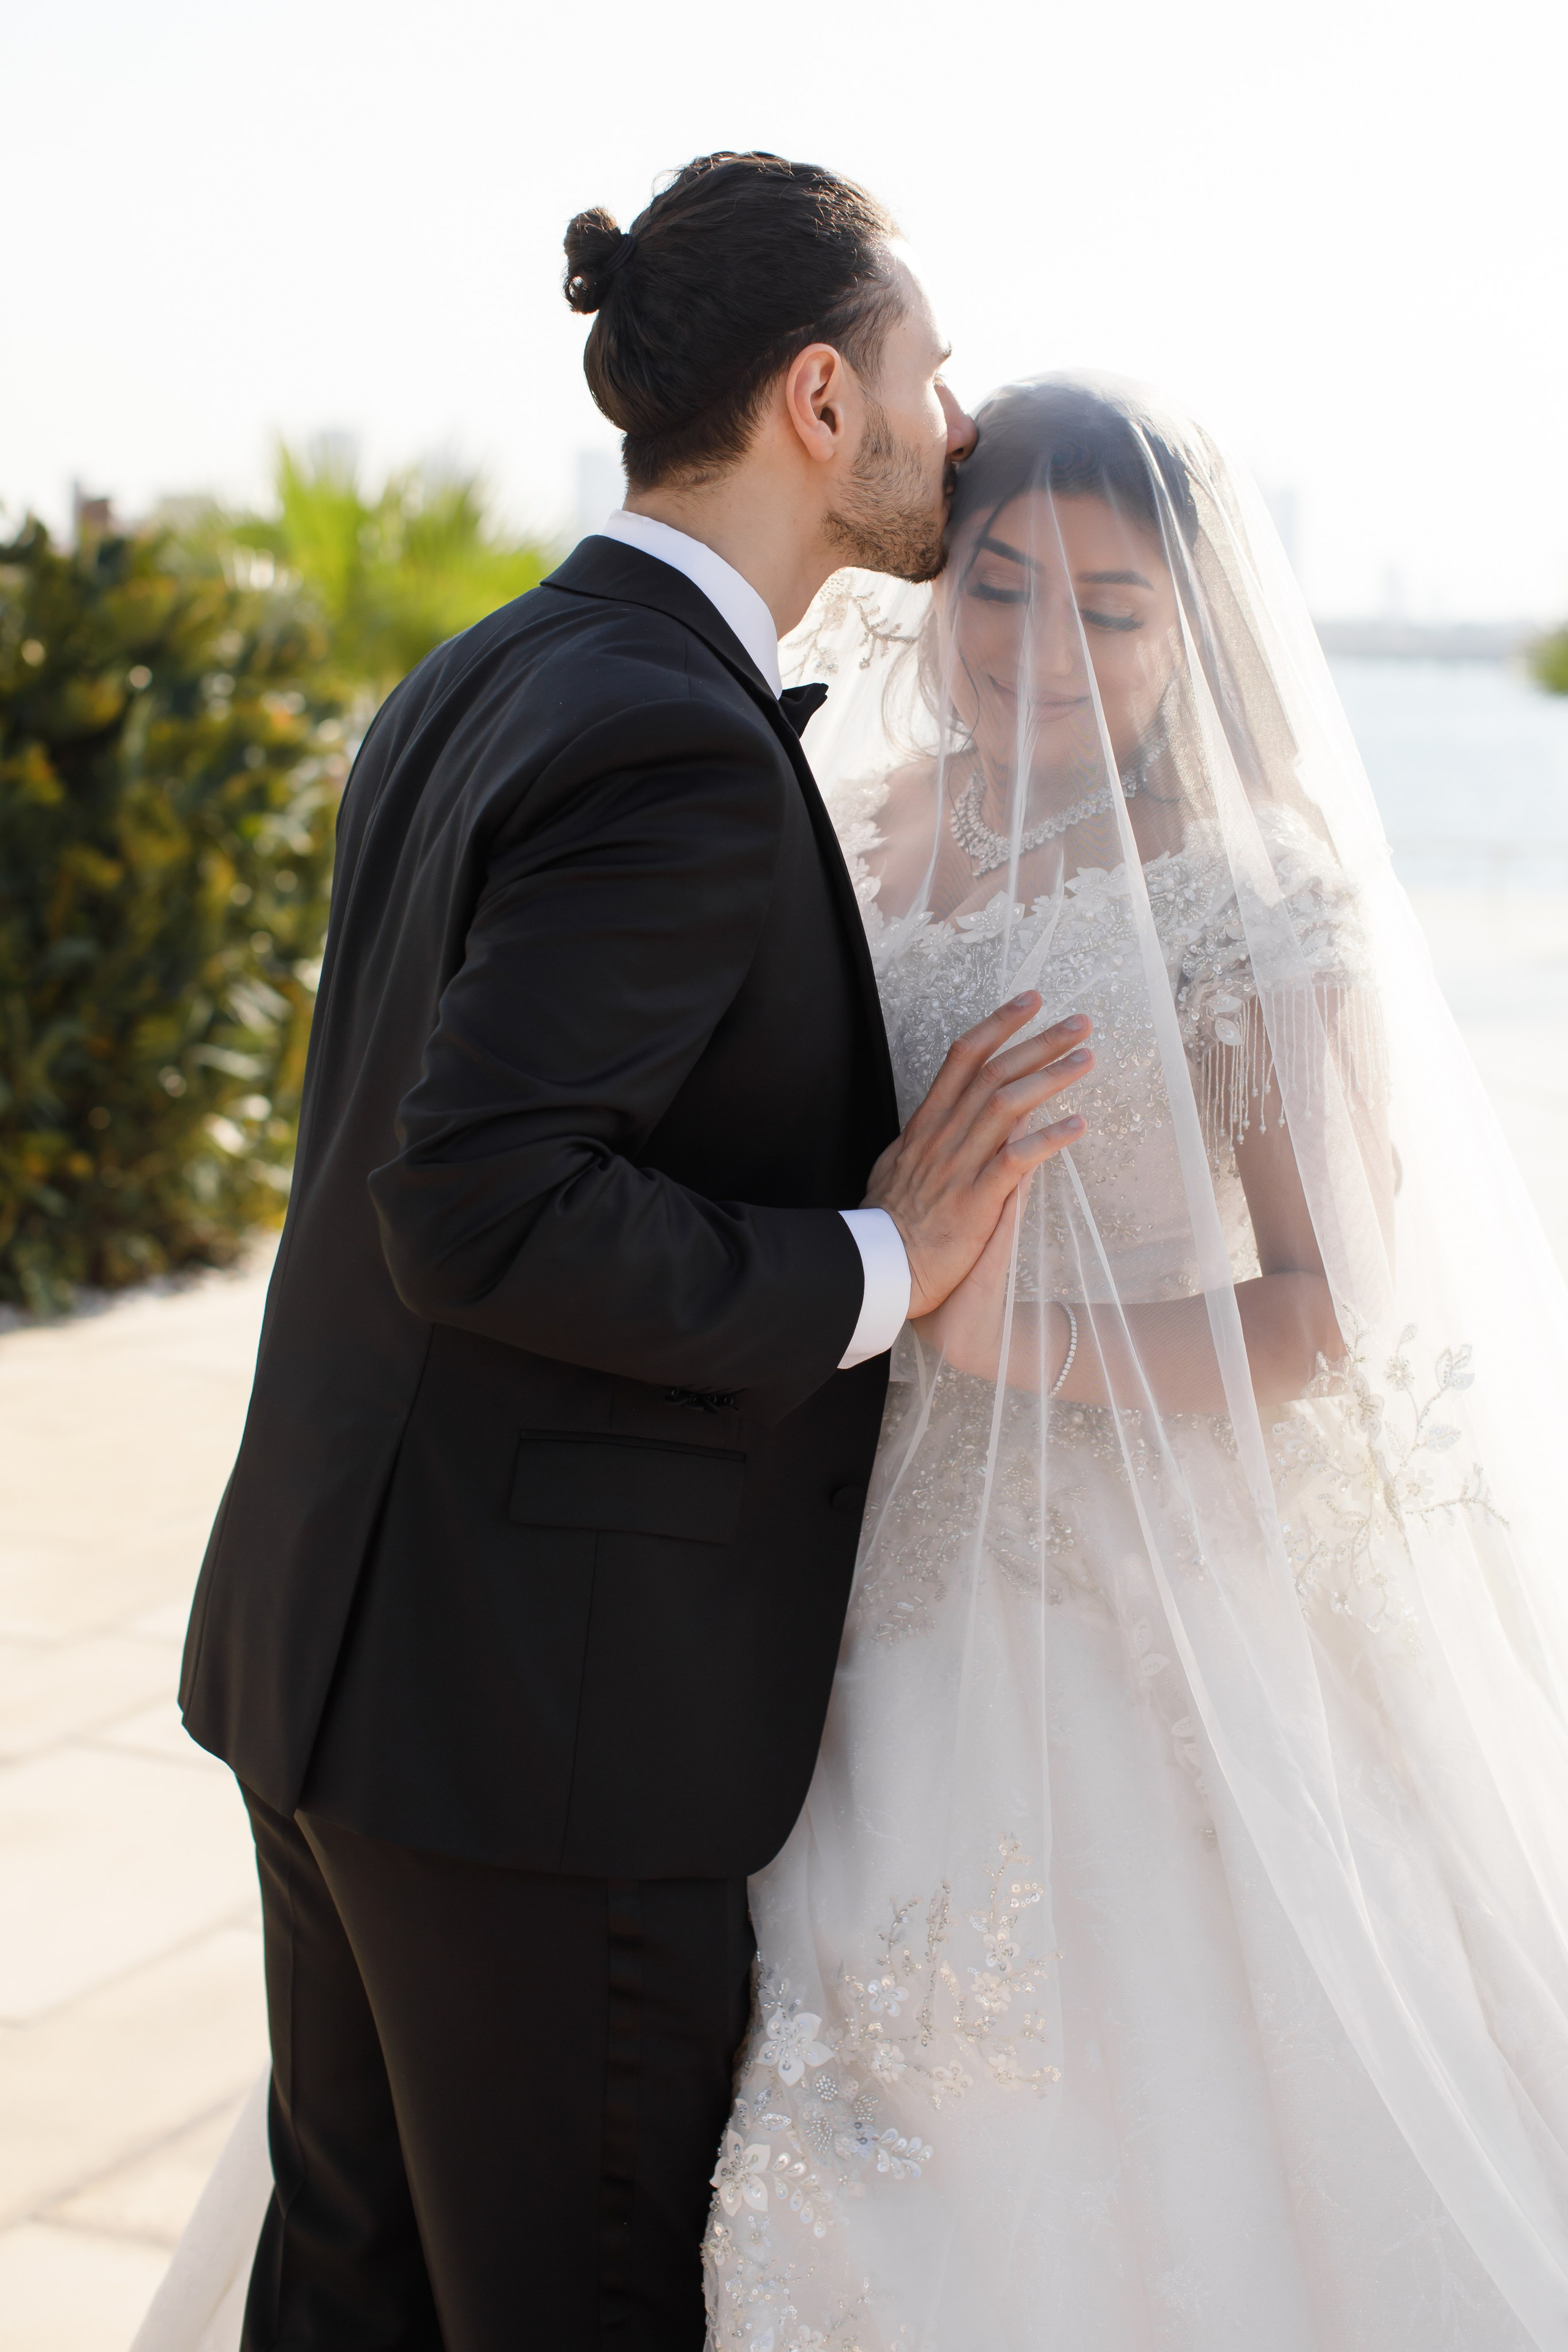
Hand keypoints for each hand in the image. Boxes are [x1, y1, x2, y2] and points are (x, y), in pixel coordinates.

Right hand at [862, 994, 1090, 1319]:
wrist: (876, 1268)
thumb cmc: (885, 1222)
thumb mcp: (894, 1166)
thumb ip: (919, 1141)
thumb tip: (930, 1124)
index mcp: (926, 1124)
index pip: (963, 1058)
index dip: (998, 1024)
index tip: (1030, 1001)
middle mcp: (944, 1136)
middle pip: (995, 1072)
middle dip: (1039, 1042)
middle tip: (1080, 1022)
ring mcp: (959, 1166)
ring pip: (1007, 1106)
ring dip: (1050, 1078)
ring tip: (1086, 1058)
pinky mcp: (974, 1201)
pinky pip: (1015, 1161)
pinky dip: (1047, 1139)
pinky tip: (1077, 1125)